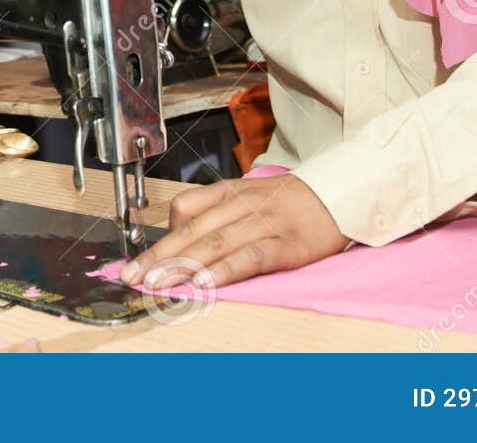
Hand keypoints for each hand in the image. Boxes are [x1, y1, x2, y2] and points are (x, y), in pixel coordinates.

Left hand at [120, 173, 348, 288]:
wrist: (342, 193)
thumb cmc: (292, 201)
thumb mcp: (249, 195)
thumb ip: (217, 212)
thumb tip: (181, 236)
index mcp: (230, 192)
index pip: (184, 209)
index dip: (158, 236)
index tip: (137, 261)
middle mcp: (242, 205)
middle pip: (192, 230)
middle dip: (159, 256)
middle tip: (133, 276)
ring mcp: (264, 223)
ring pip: (215, 243)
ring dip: (182, 265)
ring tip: (158, 283)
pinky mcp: (287, 244)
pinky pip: (251, 256)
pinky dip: (226, 270)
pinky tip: (207, 284)